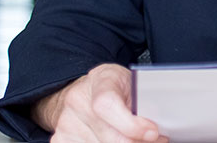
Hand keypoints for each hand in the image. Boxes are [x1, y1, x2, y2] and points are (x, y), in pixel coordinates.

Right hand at [32, 63, 167, 142]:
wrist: (82, 91)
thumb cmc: (113, 86)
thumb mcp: (131, 83)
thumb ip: (142, 102)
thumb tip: (156, 130)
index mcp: (99, 80)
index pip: (107, 105)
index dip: (131, 125)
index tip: (152, 132)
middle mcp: (77, 100)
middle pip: (108, 137)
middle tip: (155, 140)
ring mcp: (65, 122)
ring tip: (136, 139)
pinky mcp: (60, 139)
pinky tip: (114, 140)